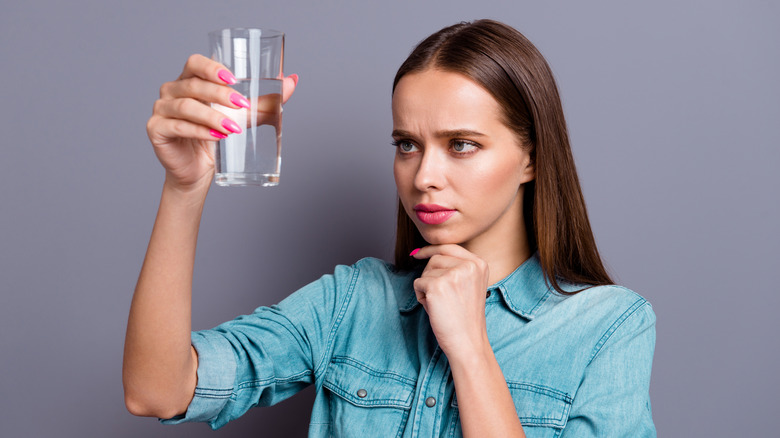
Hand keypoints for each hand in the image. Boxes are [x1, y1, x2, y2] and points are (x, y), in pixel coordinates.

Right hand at [146, 54, 297, 190]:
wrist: (198, 172)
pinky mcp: (156, 130)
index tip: (234, 79)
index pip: (195, 62)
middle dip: (220, 94)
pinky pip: (178, 127)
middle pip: (193, 84)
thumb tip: (293, 80)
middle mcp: (171, 91)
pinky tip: (215, 137)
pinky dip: (198, 131)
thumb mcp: (244, 117)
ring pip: (186, 106)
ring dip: (212, 115)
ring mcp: (162, 110)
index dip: (212, 67)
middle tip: (243, 106)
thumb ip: (265, 100)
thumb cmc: (218, 139)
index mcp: (189, 80)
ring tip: (233, 128)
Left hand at [411, 245, 490, 359]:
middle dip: (430, 276)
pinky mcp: (437, 285)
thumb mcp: (468, 284)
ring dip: (426, 287)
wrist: (467, 342)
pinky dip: (420, 297)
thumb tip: (421, 252)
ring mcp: (453, 274)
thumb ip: (455, 267)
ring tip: (440, 304)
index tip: (417, 254)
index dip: (431, 249)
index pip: (449, 247)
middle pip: (435, 258)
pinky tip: (434, 309)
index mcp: (479, 264)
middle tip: (439, 297)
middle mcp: (468, 266)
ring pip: (425, 271)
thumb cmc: (464, 317)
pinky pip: (417, 283)